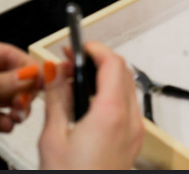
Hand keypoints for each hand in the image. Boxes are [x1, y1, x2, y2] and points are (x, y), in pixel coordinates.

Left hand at [0, 38, 43, 162]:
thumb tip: (27, 76)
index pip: (8, 54)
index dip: (26, 65)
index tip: (41, 76)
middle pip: (16, 76)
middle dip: (25, 88)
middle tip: (29, 98)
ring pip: (14, 98)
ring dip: (20, 106)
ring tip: (17, 113)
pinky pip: (5, 118)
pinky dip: (9, 121)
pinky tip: (5, 123)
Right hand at [38, 41, 143, 169]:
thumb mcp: (53, 137)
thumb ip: (56, 99)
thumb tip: (54, 74)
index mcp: (112, 112)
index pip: (112, 62)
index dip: (93, 48)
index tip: (75, 47)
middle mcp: (130, 119)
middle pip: (122, 72)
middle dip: (96, 61)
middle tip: (69, 64)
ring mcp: (135, 131)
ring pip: (126, 88)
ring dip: (104, 78)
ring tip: (73, 84)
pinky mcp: (132, 141)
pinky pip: (127, 106)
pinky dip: (110, 96)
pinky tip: (86, 104)